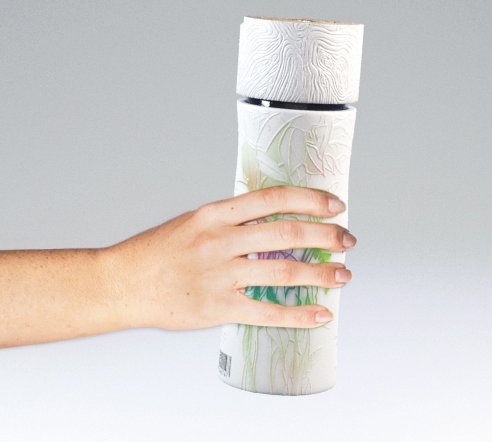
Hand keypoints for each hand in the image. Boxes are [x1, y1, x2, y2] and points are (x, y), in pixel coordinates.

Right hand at [104, 186, 356, 330]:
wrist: (122, 284)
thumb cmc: (157, 252)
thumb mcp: (193, 222)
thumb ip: (231, 220)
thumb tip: (273, 219)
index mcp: (214, 213)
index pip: (273, 199)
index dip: (310, 200)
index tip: (334, 205)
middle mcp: (220, 240)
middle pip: (286, 232)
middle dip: (325, 235)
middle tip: (347, 240)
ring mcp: (219, 275)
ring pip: (283, 269)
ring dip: (320, 273)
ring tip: (343, 275)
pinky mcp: (218, 307)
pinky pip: (267, 310)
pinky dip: (298, 313)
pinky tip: (319, 313)